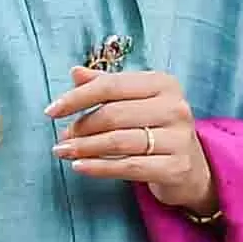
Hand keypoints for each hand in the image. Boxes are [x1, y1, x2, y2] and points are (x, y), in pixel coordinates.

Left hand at [48, 66, 218, 213]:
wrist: (191, 168)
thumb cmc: (156, 129)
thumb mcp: (135, 102)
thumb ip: (107, 86)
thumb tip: (75, 72)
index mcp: (163, 83)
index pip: (112, 85)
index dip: (78, 97)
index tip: (51, 111)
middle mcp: (175, 107)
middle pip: (114, 114)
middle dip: (81, 127)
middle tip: (62, 138)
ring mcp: (179, 138)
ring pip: (119, 141)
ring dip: (85, 148)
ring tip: (64, 152)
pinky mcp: (176, 167)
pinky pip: (129, 167)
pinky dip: (100, 168)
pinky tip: (80, 167)